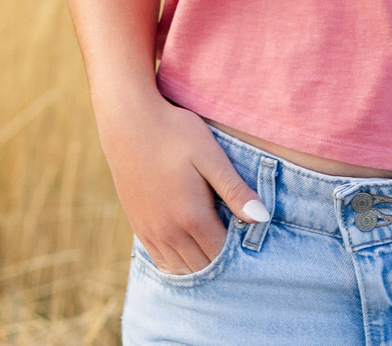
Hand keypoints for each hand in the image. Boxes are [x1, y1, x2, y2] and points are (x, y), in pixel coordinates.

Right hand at [94, 86, 267, 275]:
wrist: (128, 121)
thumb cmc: (174, 133)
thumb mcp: (210, 156)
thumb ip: (235, 190)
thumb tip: (263, 218)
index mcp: (191, 216)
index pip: (222, 255)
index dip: (239, 253)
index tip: (250, 238)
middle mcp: (169, 232)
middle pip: (202, 267)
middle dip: (222, 262)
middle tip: (238, 245)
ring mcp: (150, 231)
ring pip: (181, 269)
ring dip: (201, 265)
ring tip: (216, 247)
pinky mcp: (138, 226)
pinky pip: (160, 261)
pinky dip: (178, 263)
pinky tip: (190, 249)